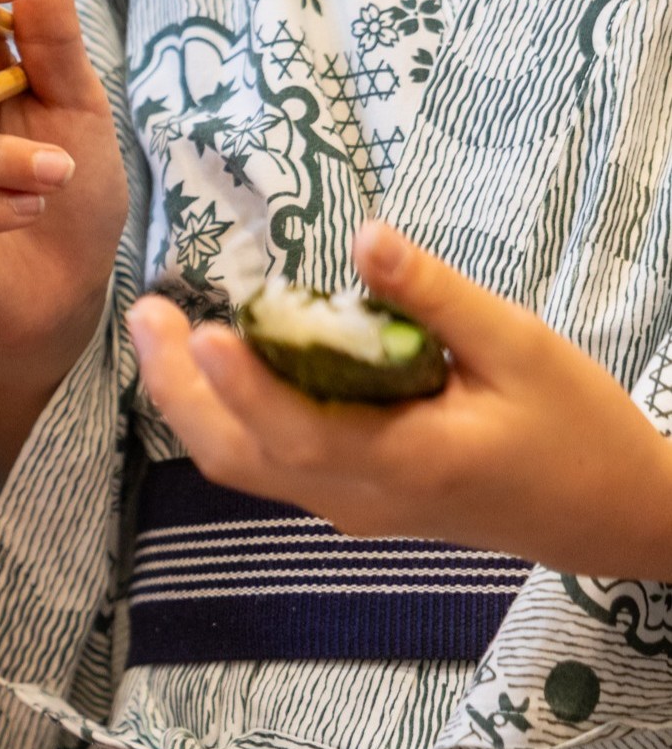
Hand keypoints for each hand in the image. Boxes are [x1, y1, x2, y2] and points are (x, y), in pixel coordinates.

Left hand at [132, 221, 671, 579]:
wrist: (601, 513)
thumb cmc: (572, 425)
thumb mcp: (519, 346)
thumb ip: (434, 298)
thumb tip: (363, 235)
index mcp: (409, 462)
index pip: (302, 434)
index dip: (246, 388)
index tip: (204, 331)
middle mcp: (359, 496)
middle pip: (240, 457)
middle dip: (181, 388)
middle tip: (147, 312)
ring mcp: (344, 506)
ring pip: (242, 465)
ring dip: (192, 401)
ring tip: (162, 329)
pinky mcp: (344, 499)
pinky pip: (265, 462)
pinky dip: (227, 414)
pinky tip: (213, 362)